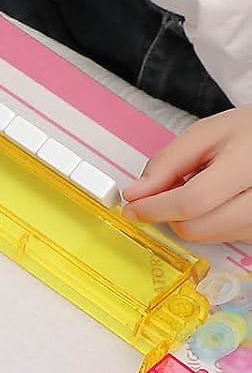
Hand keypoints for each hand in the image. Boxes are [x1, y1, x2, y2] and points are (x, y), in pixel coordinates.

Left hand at [120, 107, 251, 242]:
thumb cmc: (250, 134)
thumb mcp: (207, 134)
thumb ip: (168, 162)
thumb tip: (136, 194)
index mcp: (248, 166)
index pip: (191, 202)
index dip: (154, 208)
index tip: (132, 207)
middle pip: (197, 228)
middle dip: (170, 215)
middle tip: (167, 193)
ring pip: (208, 237)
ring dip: (190, 219)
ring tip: (202, 189)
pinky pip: (223, 238)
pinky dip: (209, 223)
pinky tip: (216, 201)